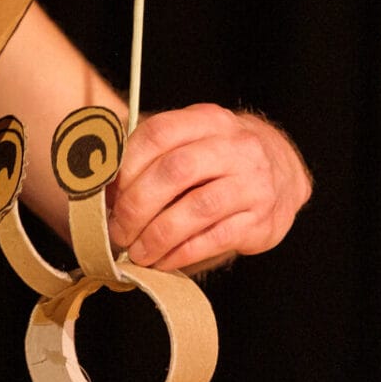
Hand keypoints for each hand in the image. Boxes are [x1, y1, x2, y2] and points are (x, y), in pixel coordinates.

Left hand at [104, 104, 310, 272]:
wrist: (284, 174)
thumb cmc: (219, 160)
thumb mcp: (191, 141)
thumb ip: (150, 156)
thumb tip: (97, 187)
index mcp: (207, 120)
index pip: (158, 133)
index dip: (126, 165)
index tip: (108, 193)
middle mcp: (234, 146)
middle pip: (175, 172)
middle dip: (137, 206)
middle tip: (117, 231)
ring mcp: (252, 183)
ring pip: (197, 208)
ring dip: (158, 236)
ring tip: (136, 253)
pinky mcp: (261, 219)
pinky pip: (215, 238)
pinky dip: (182, 253)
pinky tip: (163, 261)